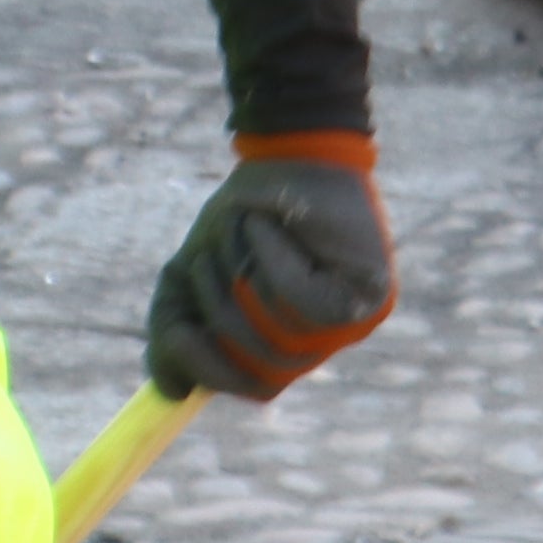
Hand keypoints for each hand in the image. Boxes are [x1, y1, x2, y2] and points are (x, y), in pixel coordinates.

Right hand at [146, 133, 392, 404]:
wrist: (289, 150)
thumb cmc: (242, 216)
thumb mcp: (189, 279)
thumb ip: (173, 336)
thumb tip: (173, 391)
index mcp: (291, 347)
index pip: (256, 384)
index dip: (214, 361)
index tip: (188, 324)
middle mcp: (333, 342)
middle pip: (268, 366)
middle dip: (221, 305)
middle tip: (217, 257)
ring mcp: (358, 322)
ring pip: (282, 333)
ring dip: (240, 271)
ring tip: (247, 231)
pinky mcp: (369, 293)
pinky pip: (302, 302)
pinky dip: (272, 257)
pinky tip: (268, 227)